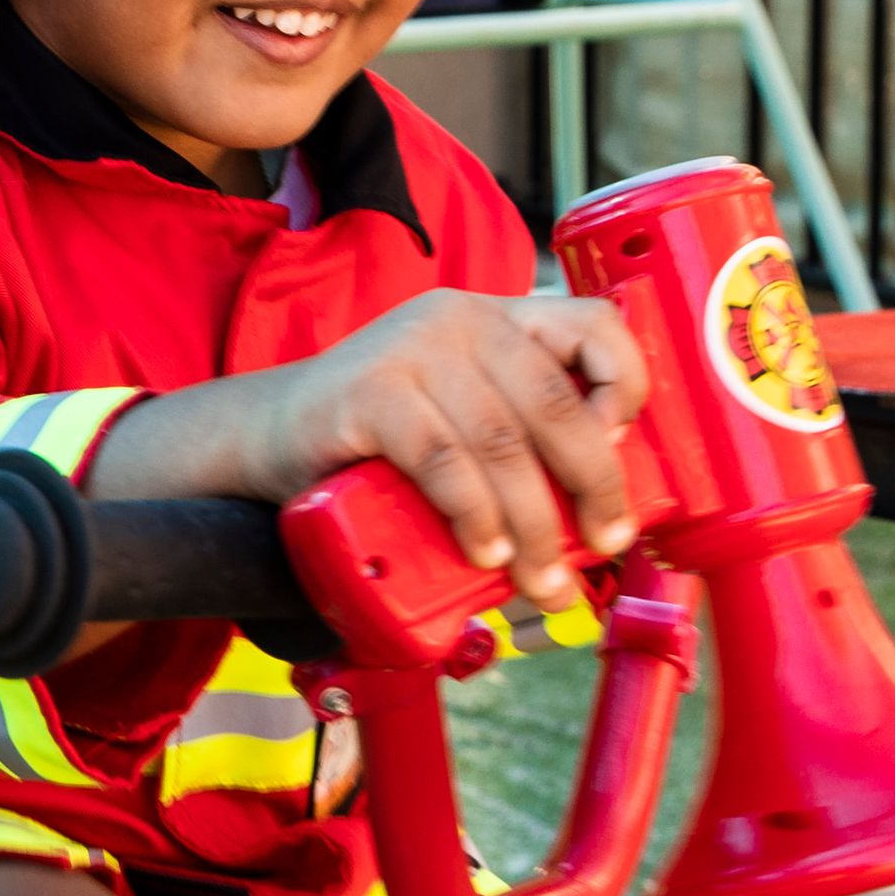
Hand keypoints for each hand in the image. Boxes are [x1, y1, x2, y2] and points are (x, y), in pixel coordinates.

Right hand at [243, 291, 645, 609]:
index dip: (624, 385)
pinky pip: (444, 460)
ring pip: (503, 442)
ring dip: (534, 523)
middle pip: (555, 400)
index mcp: (498, 318)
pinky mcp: (369, 391)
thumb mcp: (465, 416)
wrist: (270, 436)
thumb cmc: (382, 438)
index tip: (622, 452)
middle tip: (603, 544)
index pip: (592, 324)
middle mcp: (461, 320)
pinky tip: (484, 552)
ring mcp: (411, 349)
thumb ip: (525, 432)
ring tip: (540, 577)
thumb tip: (605, 505)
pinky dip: (474, 516)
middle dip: (592, 484)